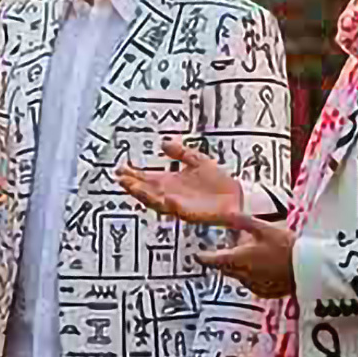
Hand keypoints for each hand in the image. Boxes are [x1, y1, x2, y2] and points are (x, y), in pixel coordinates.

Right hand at [116, 140, 242, 226]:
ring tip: (132, 187)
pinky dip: (170, 204)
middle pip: (147, 190)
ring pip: (155, 201)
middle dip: (133, 184)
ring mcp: (179, 204)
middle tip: (120, 178)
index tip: (120, 169)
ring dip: (143, 194)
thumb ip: (181, 152)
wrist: (238, 196)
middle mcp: (171, 194)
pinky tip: (165, 198)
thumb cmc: (219, 181)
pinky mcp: (190, 213)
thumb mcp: (198, 160)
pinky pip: (177, 209)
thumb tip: (163, 142)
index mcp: (171, 182)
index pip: (147, 178)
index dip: (134, 174)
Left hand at [197, 212, 295, 297]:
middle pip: (224, 269)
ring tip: (249, 255)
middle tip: (224, 250)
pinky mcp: (267, 291)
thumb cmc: (288, 247)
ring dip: (238, 267)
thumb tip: (224, 214)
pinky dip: (253, 275)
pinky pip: (253, 283)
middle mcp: (243, 275)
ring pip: (238, 276)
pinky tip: (263, 266)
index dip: (203, 257)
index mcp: (238, 259)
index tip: (197, 254)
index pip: (211, 261)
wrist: (310, 267)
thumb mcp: (263, 228)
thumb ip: (241, 221)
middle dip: (222, 260)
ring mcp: (255, 285)